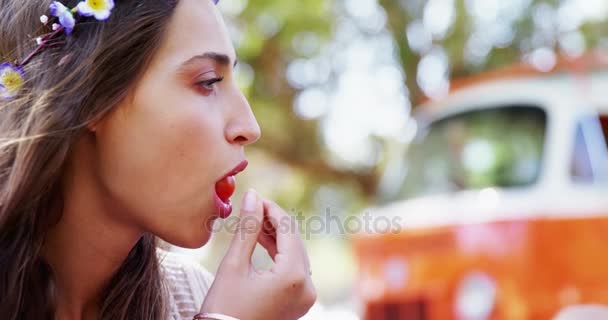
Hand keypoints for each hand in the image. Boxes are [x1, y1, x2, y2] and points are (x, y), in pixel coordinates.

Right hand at [199, 189, 316, 319]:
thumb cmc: (224, 308)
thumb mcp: (234, 264)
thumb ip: (248, 227)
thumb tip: (253, 195)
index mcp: (293, 276)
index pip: (288, 230)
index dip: (272, 210)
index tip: (255, 196)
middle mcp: (307, 287)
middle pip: (294, 241)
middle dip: (275, 222)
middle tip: (254, 206)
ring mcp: (306, 296)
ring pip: (295, 254)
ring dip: (277, 237)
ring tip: (255, 222)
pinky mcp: (299, 302)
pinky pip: (294, 269)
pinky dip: (280, 254)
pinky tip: (263, 241)